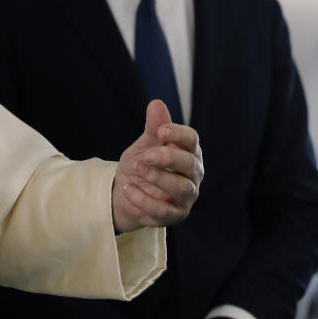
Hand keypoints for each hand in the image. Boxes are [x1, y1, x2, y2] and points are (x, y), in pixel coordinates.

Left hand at [113, 99, 203, 232]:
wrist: (126, 191)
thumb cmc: (143, 164)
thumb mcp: (146, 144)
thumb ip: (153, 128)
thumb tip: (156, 103)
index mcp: (188, 152)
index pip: (192, 140)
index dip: (178, 134)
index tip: (161, 131)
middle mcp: (192, 175)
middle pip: (190, 164)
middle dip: (167, 158)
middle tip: (144, 156)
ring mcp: (185, 197)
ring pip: (181, 188)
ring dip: (157, 178)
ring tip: (135, 169)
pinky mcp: (173, 215)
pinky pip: (163, 210)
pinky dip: (143, 199)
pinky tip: (128, 188)